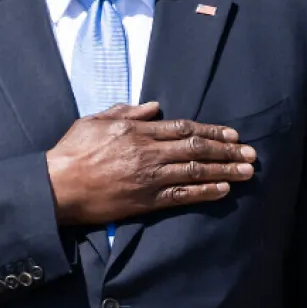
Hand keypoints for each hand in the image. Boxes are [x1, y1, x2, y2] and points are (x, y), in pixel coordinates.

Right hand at [45, 102, 255, 224]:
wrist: (56, 187)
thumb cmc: (70, 153)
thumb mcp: (93, 122)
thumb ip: (124, 111)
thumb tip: (153, 107)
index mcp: (135, 129)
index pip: (182, 127)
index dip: (211, 130)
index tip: (232, 133)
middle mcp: (147, 151)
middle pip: (196, 147)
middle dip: (227, 149)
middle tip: (250, 153)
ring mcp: (148, 177)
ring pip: (195, 170)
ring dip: (225, 170)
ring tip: (247, 171)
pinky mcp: (145, 200)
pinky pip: (182, 195)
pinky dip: (205, 192)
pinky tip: (223, 190)